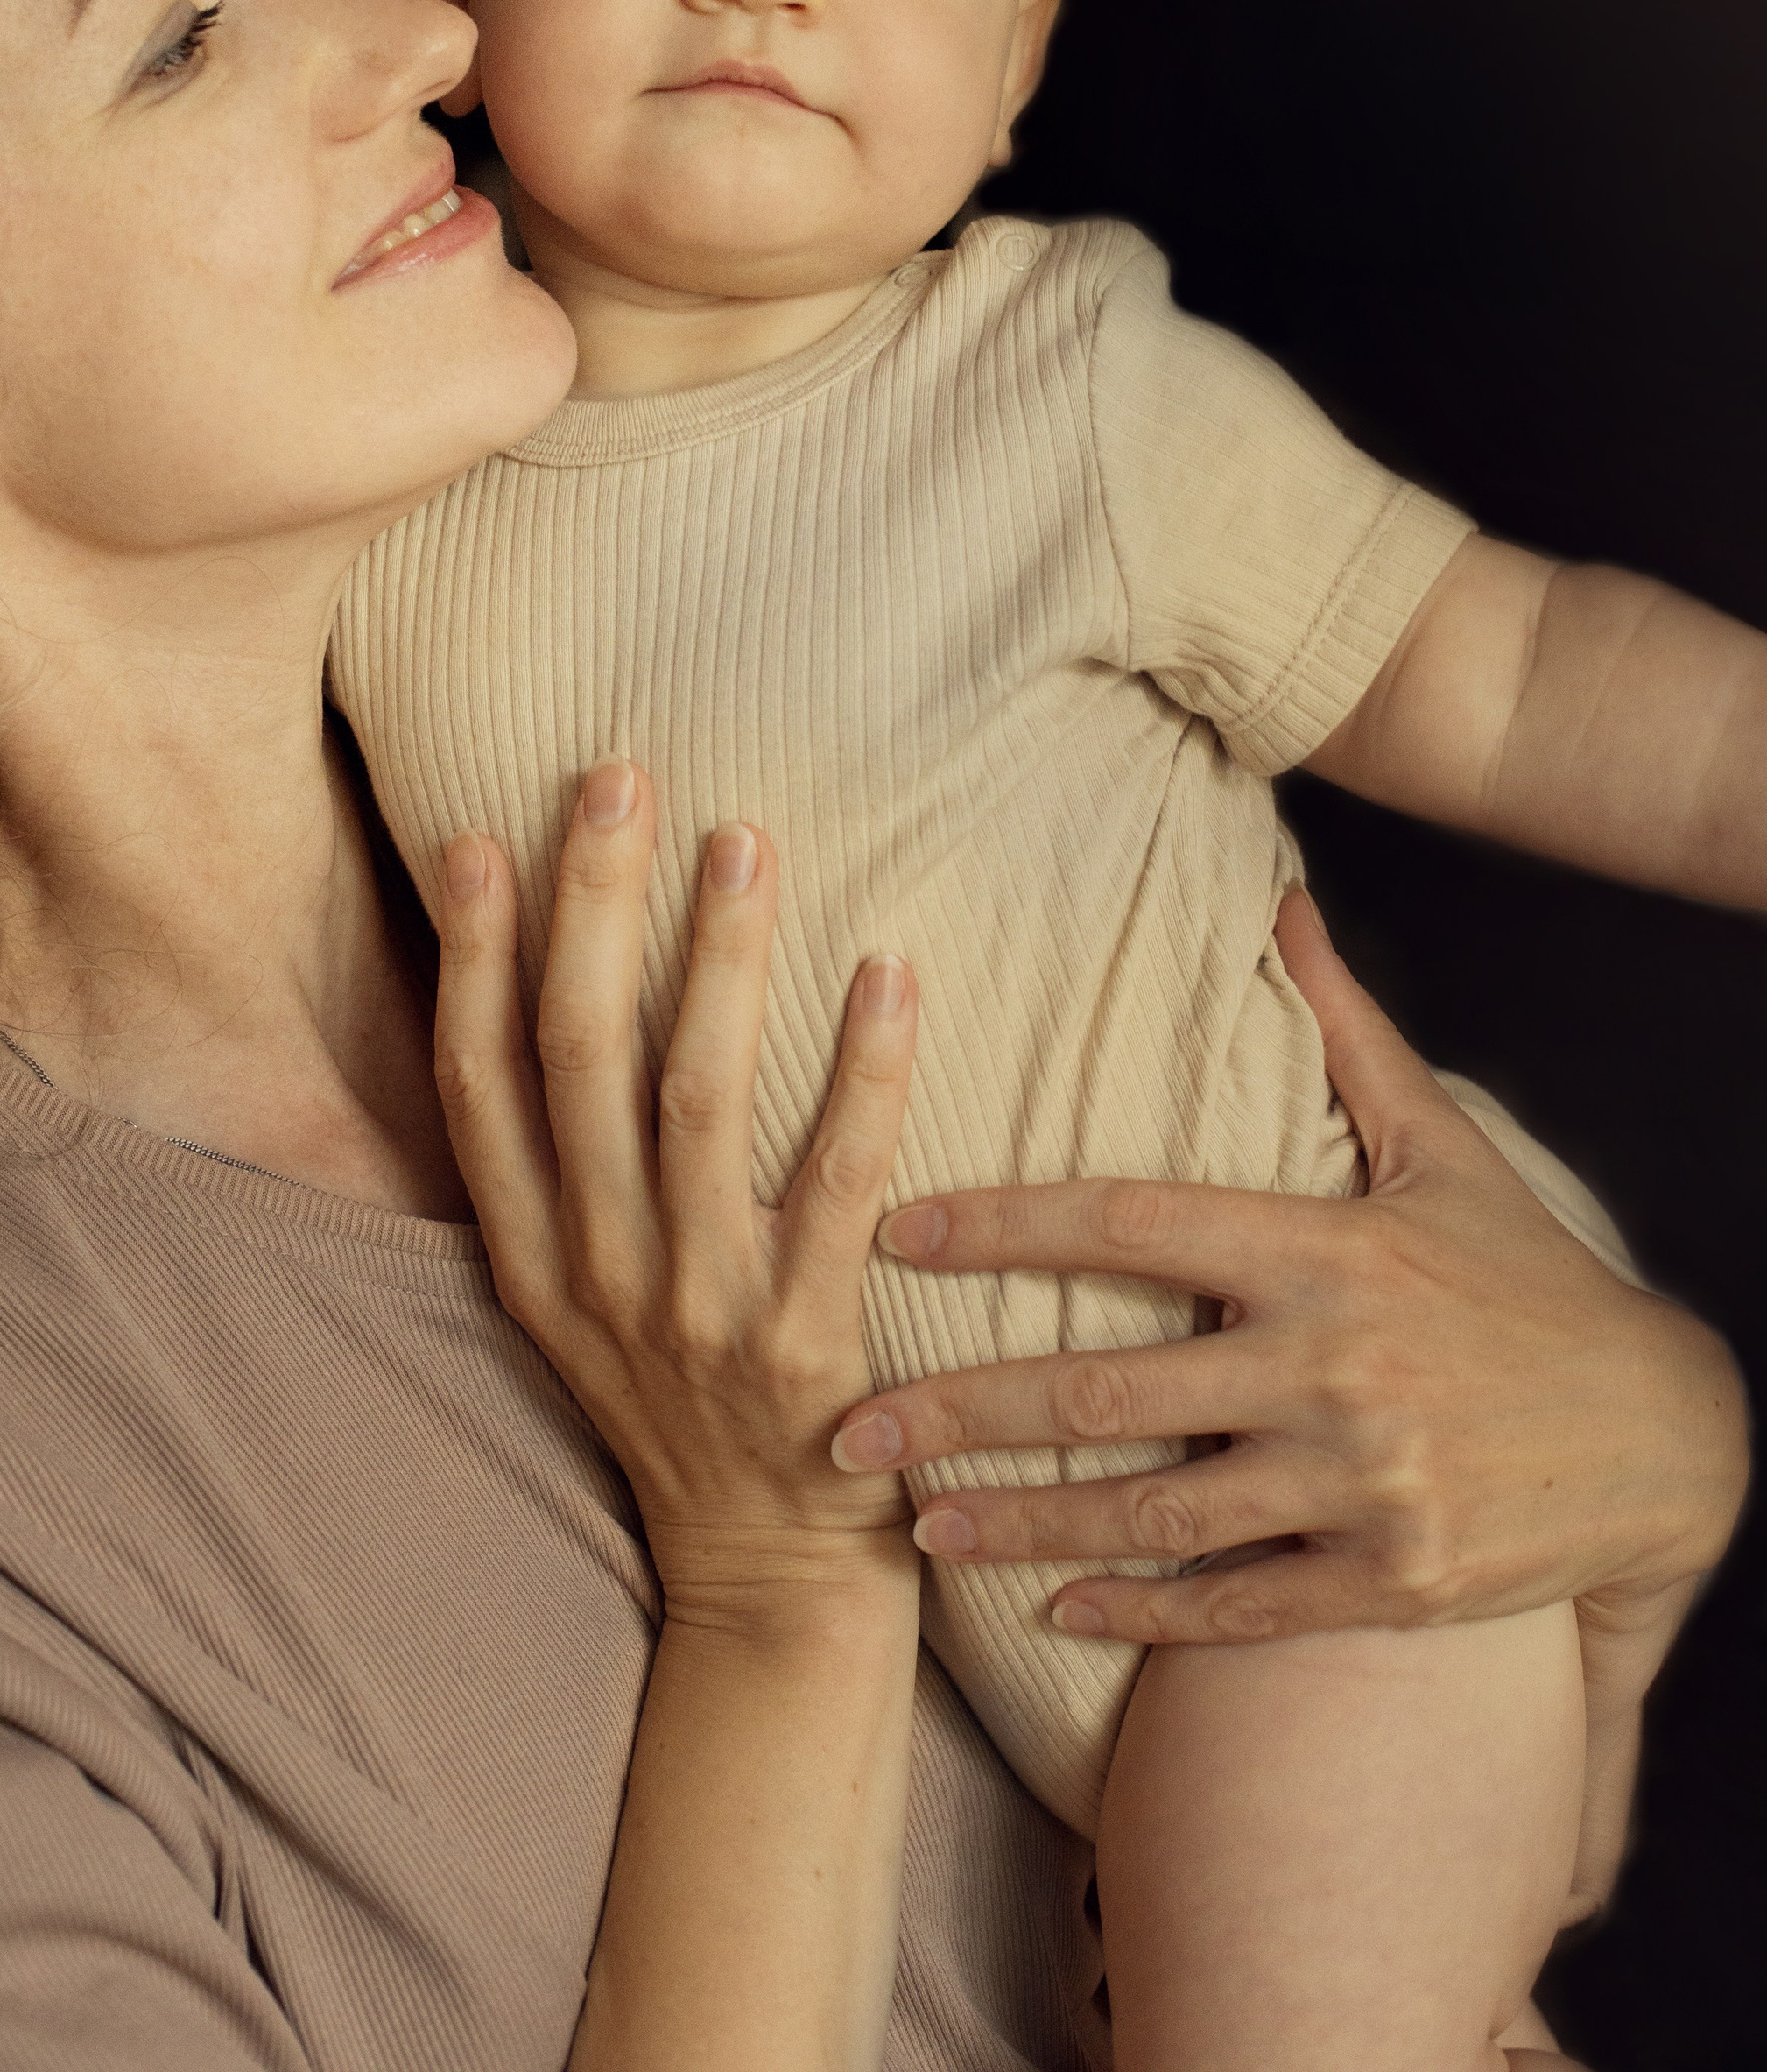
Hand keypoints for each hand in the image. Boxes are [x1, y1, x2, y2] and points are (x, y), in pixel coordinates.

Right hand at [435, 757, 920, 1613]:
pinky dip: (863, 1071)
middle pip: (576, 1061)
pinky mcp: (809, 1348)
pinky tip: (889, 971)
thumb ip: (558, 1178)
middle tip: (618, 777)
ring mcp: (698, 1314)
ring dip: (717, 959)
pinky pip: (840, 1183)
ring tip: (742, 839)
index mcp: (530, 1260)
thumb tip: (545, 999)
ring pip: (695, 1102)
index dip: (473, 958)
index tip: (478, 838)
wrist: (767, 1588)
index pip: (475, 1083)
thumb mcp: (576, 1307)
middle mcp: (596, 1277)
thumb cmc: (679, 1411)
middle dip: (590, 910)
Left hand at [831, 888, 1748, 1644]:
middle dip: (960, 1410)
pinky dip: (1139, 1608)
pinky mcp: (1392, 1583)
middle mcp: (1332, 1366)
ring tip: (916, 1526)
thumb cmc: (1529, 1281)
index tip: (889, 1232)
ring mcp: (1362, 1484)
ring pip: (1150, 1510)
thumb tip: (1281, 903)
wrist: (1669, 1438)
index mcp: (1323, 1247)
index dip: (997, 1225)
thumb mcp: (1446, 1145)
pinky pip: (1237, 1607)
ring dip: (1018, 1521)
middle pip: (1104, 1386)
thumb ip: (1344, 1030)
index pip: (1125, 1223)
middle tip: (842, 1427)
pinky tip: (1053, 1601)